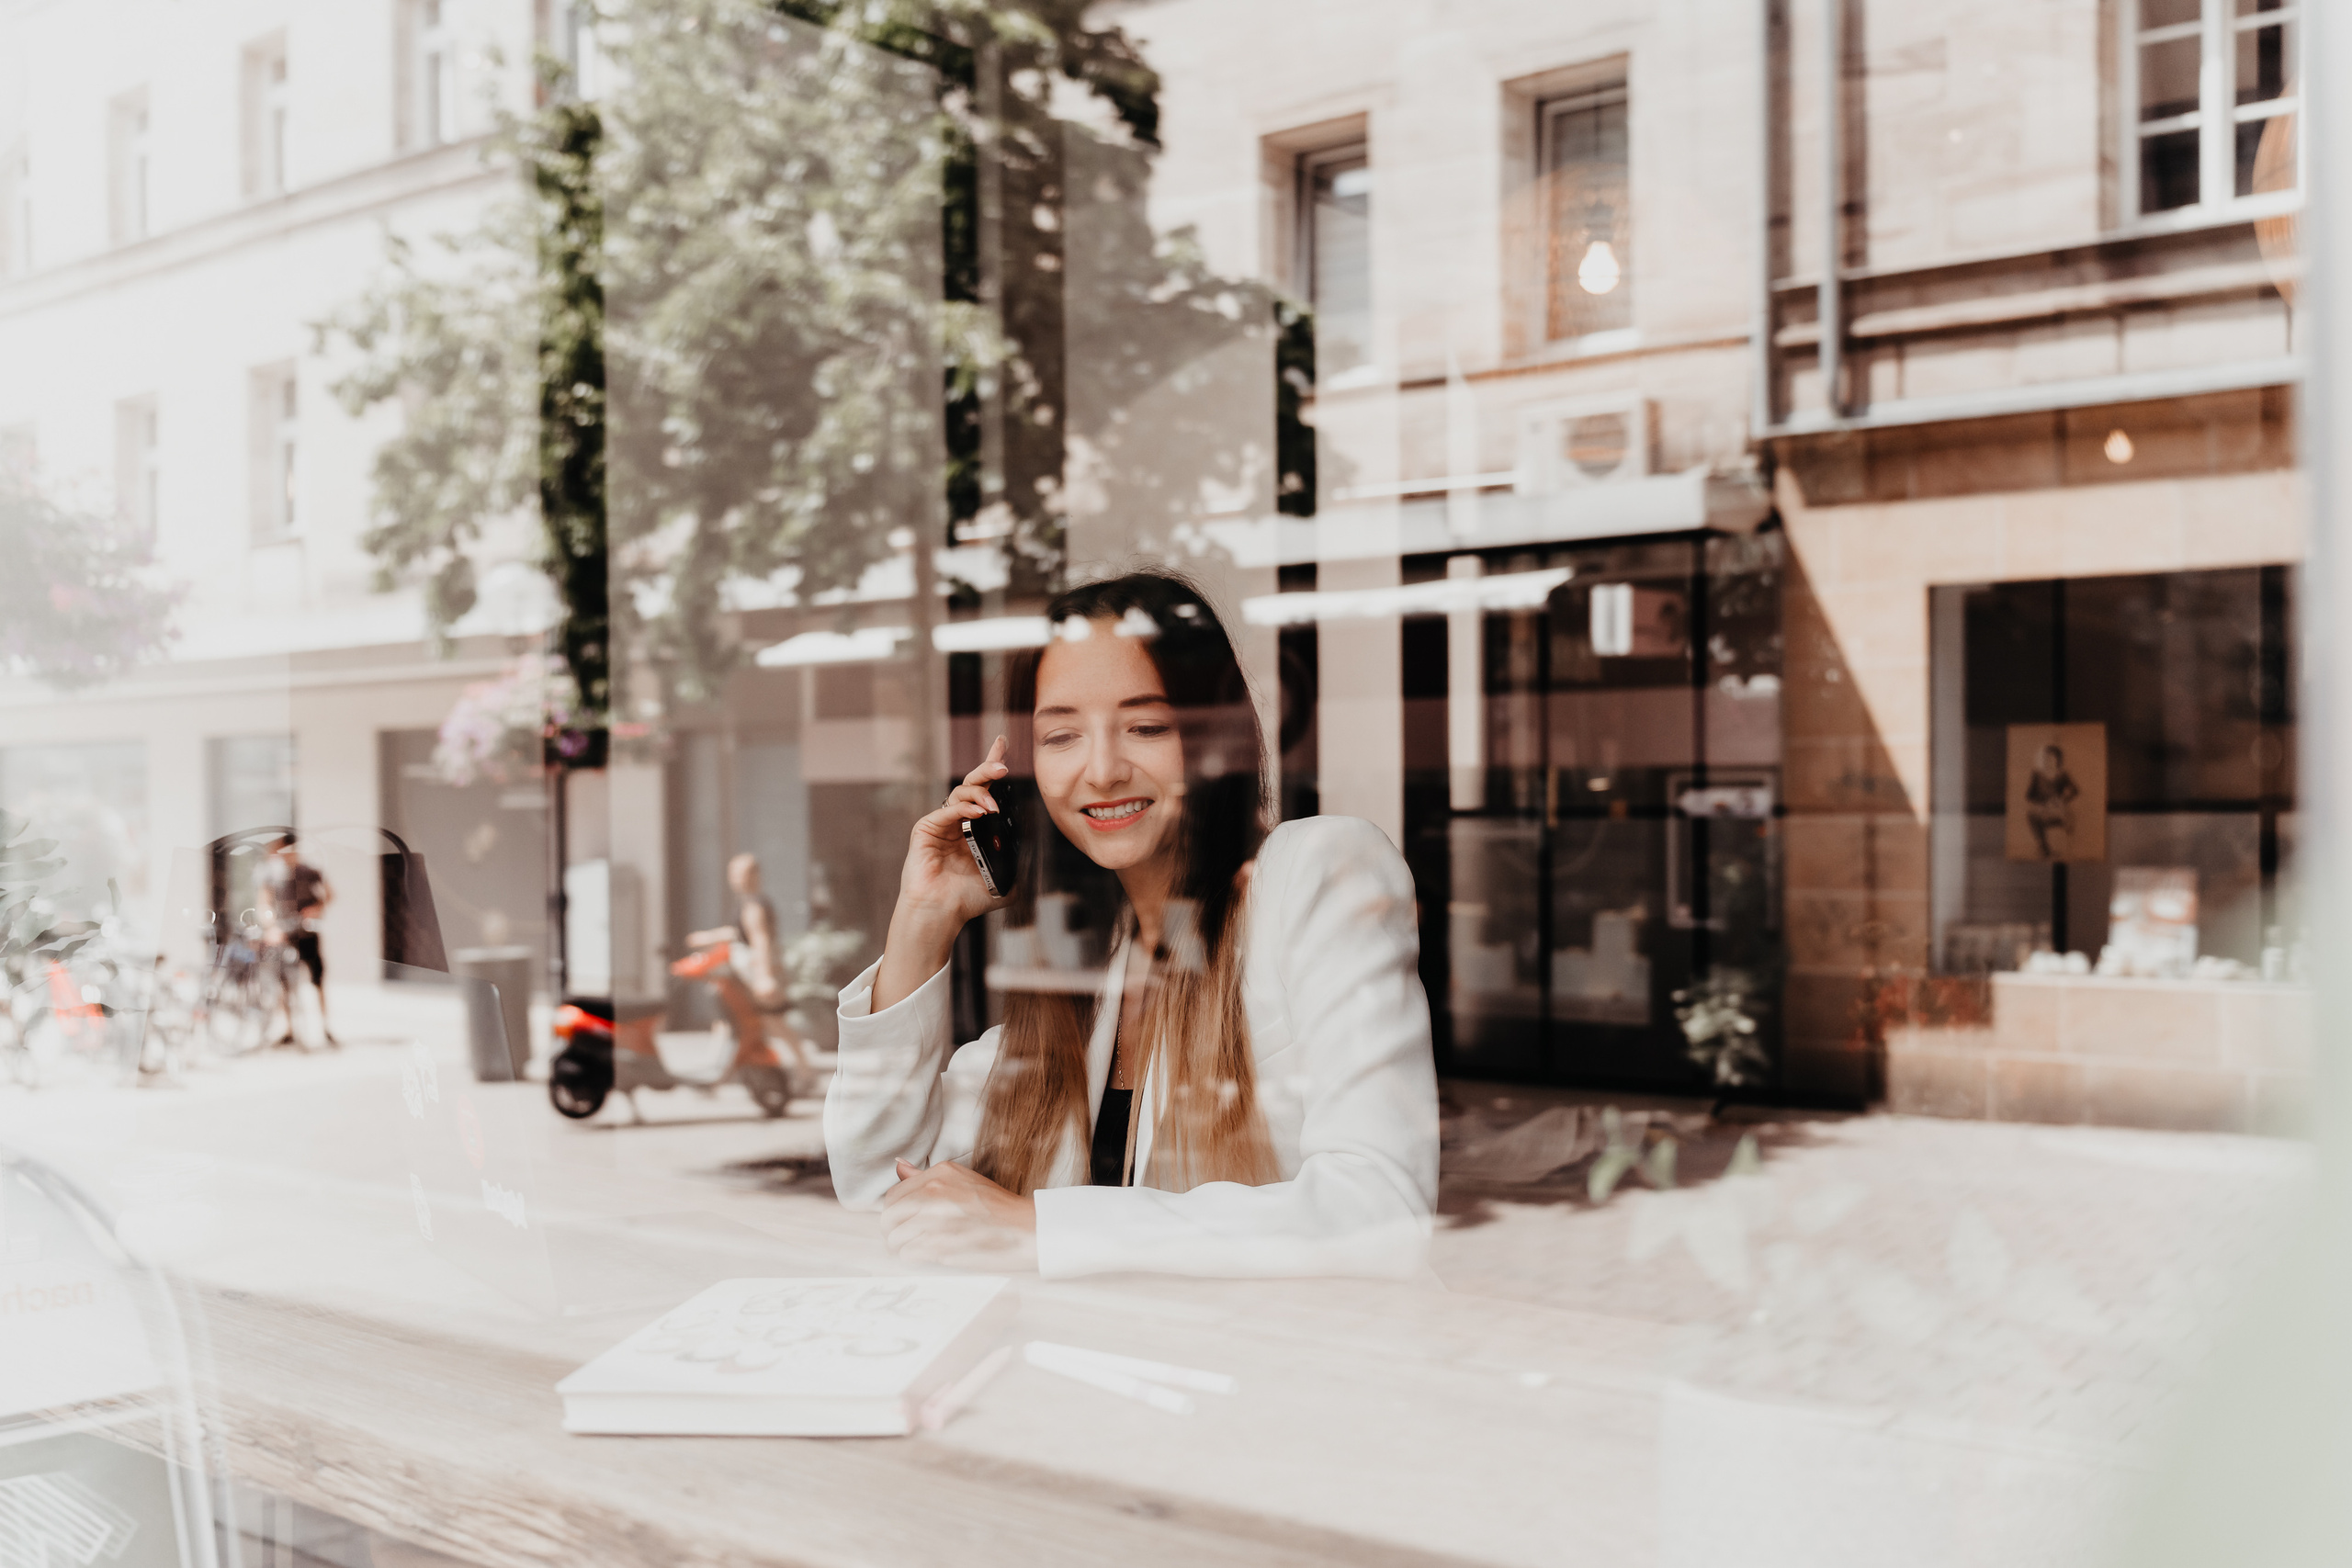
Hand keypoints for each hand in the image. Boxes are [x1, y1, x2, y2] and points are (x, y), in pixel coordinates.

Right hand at [871, 737, 1011, 1011]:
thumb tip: (1032, 848)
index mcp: (975, 826)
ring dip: (980, 793)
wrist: (943, 913)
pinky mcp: (925, 830)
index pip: (985, 789)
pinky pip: (946, 811)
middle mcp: (958, 820)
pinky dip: (963, 808)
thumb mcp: (1007, 881)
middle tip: (1003, 765)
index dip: (992, 764)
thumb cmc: (970, 899)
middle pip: (973, 783)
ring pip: (960, 793)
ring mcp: (941, 824)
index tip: (1002, 743)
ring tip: (994, 806)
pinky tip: (978, 813)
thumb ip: (1019, 863)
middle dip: (988, 768)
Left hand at [879, 1158, 1037, 1269]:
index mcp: (940, 1174)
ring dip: (902, 1246)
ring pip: (895, 1237)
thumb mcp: (963, 1179)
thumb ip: (926, 1176)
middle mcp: (935, 1193)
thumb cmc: (999, 1208)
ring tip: (918, 1248)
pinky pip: (907, 1253)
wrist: (1026, 1230)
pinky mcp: (940, 1245)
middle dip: (893, 1230)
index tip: (904, 1221)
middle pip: (889, 1216)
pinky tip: (928, 1255)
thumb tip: (898, 1165)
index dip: (896, 1212)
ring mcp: (936, 1220)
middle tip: (905, 1238)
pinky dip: (913, 1257)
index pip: (894, 1194)